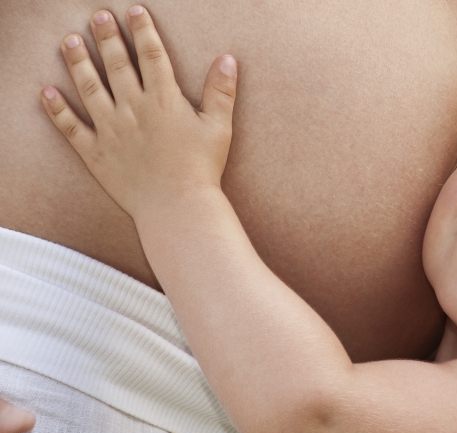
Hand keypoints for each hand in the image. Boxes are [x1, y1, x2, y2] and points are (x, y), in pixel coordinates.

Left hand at [40, 6, 237, 219]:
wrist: (177, 206)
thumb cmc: (202, 169)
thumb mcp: (219, 128)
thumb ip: (221, 92)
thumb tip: (227, 59)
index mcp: (164, 100)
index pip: (151, 55)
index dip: (143, 30)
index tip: (135, 11)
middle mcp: (133, 108)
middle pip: (116, 64)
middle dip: (106, 37)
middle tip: (98, 16)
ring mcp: (111, 129)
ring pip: (89, 87)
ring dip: (77, 62)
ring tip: (69, 41)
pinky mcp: (96, 153)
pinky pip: (71, 127)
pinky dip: (57, 109)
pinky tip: (48, 92)